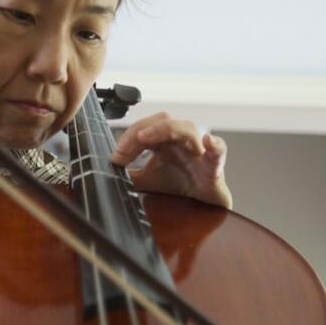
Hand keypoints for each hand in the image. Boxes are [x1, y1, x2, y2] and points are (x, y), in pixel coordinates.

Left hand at [110, 112, 232, 209]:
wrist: (204, 203)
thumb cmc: (178, 184)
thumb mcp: (147, 180)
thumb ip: (129, 175)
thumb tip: (106, 172)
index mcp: (164, 140)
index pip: (144, 129)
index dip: (127, 139)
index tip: (114, 157)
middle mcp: (181, 139)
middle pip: (163, 121)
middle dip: (140, 130)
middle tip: (122, 150)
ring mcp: (198, 149)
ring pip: (186, 128)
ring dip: (165, 130)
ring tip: (146, 137)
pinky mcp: (214, 164)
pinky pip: (219, 150)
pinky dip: (215, 144)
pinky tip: (208, 141)